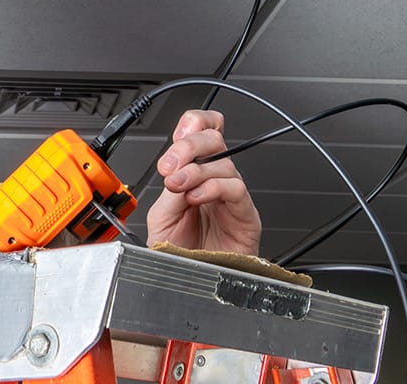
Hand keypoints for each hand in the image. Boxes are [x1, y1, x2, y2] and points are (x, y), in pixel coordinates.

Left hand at [145, 109, 260, 255]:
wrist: (191, 282)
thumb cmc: (180, 252)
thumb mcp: (161, 215)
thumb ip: (168, 189)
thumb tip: (175, 169)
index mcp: (193, 172)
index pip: (203, 131)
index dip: (195, 122)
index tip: (179, 133)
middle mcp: (214, 178)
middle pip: (213, 139)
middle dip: (188, 146)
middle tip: (169, 166)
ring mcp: (230, 195)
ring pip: (223, 162)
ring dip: (195, 171)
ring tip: (178, 188)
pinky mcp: (245, 215)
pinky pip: (235, 188)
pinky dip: (212, 188)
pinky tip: (196, 198)